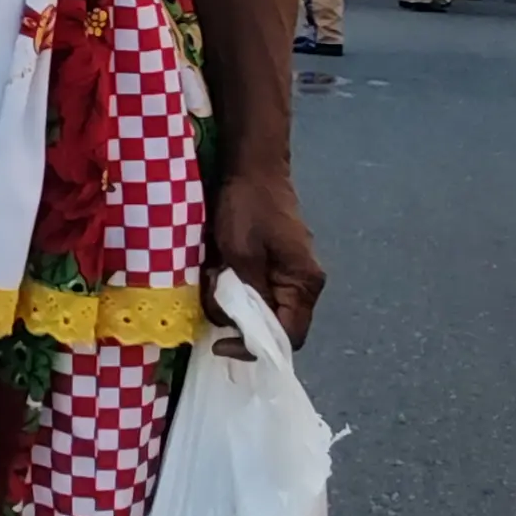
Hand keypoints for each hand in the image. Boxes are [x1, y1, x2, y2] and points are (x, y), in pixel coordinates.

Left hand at [203, 162, 324, 349]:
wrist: (252, 166)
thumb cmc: (248, 207)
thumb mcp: (241, 254)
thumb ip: (246, 295)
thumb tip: (242, 328)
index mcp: (303, 284)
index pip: (288, 338)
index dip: (254, 348)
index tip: (220, 343)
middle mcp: (303, 284)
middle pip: (275, 325)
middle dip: (239, 322)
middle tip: (213, 301)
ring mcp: (289, 274)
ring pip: (261, 308)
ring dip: (233, 302)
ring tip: (214, 277)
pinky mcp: (274, 264)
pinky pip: (256, 290)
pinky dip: (235, 289)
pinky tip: (218, 270)